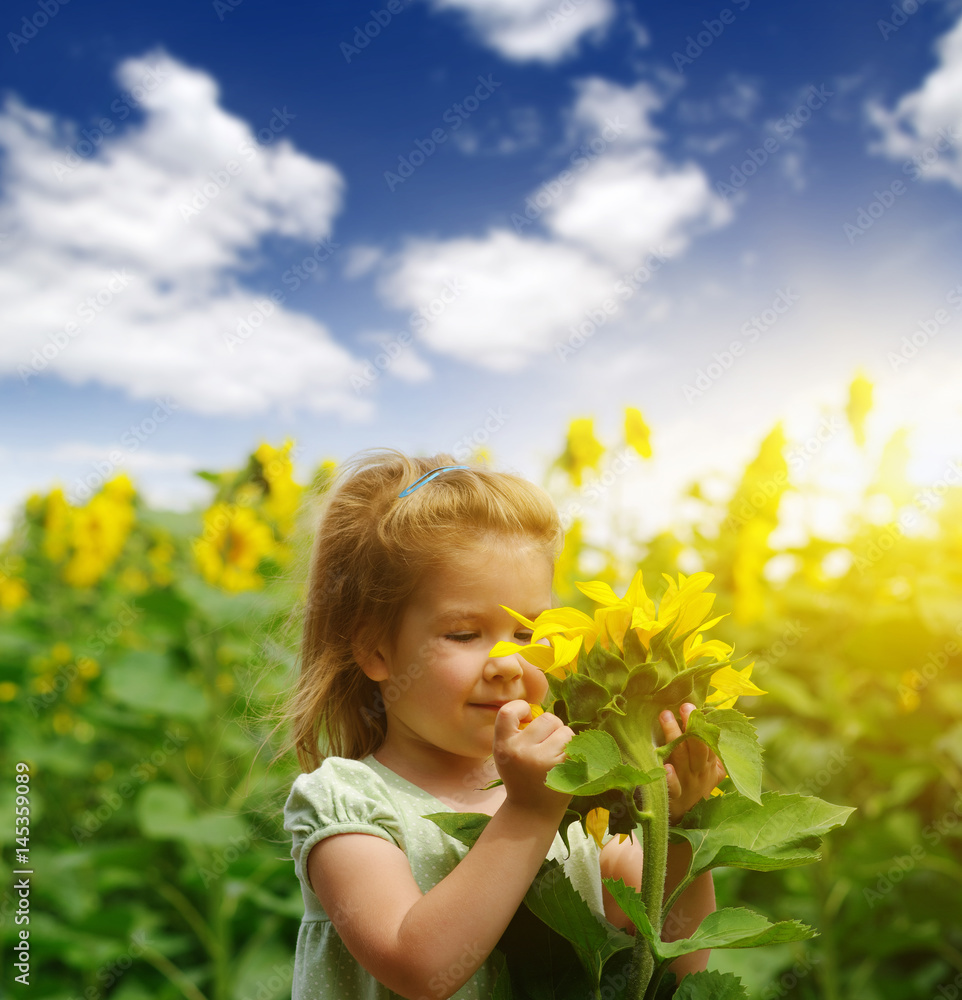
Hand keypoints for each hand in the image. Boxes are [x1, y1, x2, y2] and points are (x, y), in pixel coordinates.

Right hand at [493, 700, 573, 819]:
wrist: (531, 811)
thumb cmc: (520, 776)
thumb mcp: (506, 753)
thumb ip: (516, 731)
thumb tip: (538, 709)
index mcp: (503, 746)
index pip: (508, 713)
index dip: (521, 708)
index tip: (527, 717)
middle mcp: (521, 751)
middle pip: (547, 718)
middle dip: (551, 727)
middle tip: (545, 743)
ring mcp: (543, 760)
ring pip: (565, 730)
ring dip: (563, 739)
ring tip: (554, 755)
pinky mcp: (563, 769)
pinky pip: (575, 745)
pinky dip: (573, 751)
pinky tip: (564, 763)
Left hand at [659, 703, 726, 822]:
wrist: (687, 820)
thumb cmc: (696, 785)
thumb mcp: (712, 770)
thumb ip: (714, 749)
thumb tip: (711, 717)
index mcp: (709, 764)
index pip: (710, 741)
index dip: (702, 724)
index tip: (692, 706)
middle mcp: (699, 773)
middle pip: (697, 746)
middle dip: (690, 725)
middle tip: (682, 706)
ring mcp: (687, 785)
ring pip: (681, 758)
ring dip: (674, 737)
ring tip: (665, 716)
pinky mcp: (674, 798)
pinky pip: (673, 788)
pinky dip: (670, 778)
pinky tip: (666, 766)